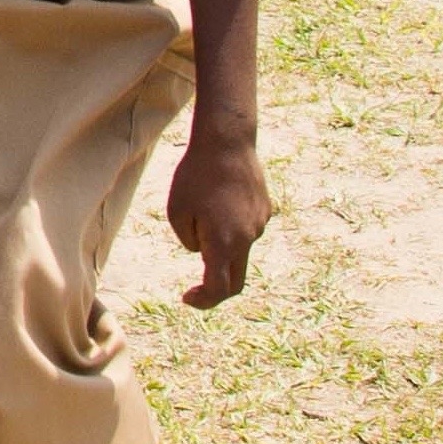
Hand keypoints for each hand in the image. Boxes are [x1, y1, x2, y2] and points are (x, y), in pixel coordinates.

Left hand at [169, 128, 271, 306]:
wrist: (227, 143)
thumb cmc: (195, 176)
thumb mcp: (177, 211)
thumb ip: (189, 241)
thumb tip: (202, 251)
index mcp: (224, 243)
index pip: (218, 288)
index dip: (203, 300)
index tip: (188, 298)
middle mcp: (247, 238)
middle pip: (236, 280)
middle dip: (217, 289)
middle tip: (196, 288)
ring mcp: (260, 224)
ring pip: (239, 249)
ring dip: (220, 245)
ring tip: (202, 205)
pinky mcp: (265, 210)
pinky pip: (246, 228)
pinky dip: (230, 227)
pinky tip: (219, 197)